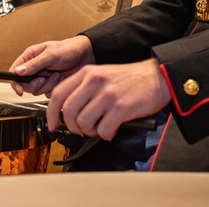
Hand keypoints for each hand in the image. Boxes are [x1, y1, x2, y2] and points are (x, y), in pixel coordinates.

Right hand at [9, 35, 94, 95]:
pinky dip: (55, 87)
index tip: (20, 90)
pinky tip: (61, 78)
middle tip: (44, 79)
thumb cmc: (69, 49)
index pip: (15, 71)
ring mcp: (43, 76)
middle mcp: (35, 67)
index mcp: (30, 56)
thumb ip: (34, 64)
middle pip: (25, 84)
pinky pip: (47, 93)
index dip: (15, 82)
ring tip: (57, 75)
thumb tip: (18, 71)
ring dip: (48, 85)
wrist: (86, 56)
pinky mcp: (52, 84)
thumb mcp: (51, 55)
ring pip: (37, 90)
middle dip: (35, 84)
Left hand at [47, 58, 171, 139]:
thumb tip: (67, 112)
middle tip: (81, 130)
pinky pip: (103, 129)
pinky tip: (112, 129)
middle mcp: (94, 81)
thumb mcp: (102, 75)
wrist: (157, 76)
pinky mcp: (121, 107)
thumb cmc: (130, 79)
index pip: (58, 94)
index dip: (51, 114)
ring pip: (84, 122)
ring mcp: (107, 94)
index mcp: (87, 73)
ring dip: (90, 131)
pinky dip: (106, 134)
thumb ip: (84, 89)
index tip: (53, 125)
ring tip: (99, 128)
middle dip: (72, 126)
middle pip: (68, 111)